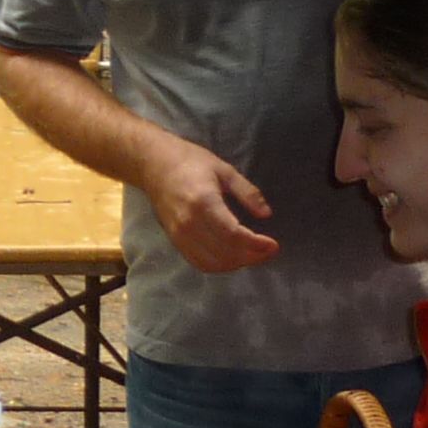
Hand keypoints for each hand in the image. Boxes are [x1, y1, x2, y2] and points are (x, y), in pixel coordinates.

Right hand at [144, 136, 276, 272]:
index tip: (273, 244)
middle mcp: (189, 223)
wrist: (154, 164)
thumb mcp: (224, 170)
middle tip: (269, 250)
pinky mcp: (174, 240)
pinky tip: (232, 257)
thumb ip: (247, 193)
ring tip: (253, 254)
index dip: (256, 245)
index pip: (233, 235)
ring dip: (237, 264)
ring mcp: (179, 234)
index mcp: (203, 202)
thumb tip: (267, 214)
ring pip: (212, 263)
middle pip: (225, 253)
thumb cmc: (191, 162)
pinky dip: (219, 265)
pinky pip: (199, 262)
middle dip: (252, 256)